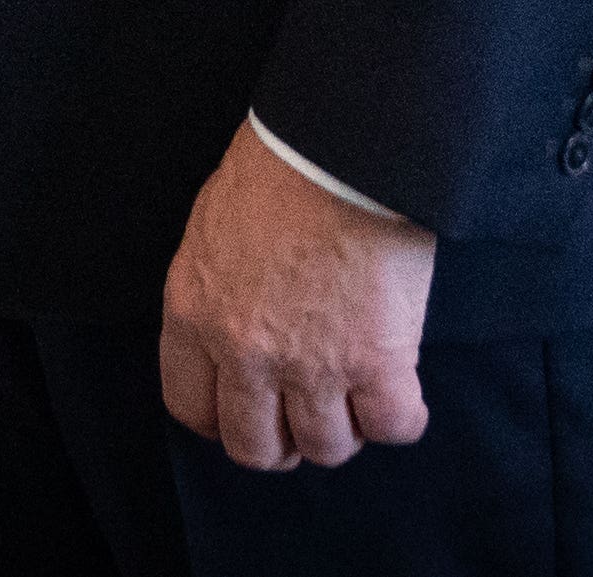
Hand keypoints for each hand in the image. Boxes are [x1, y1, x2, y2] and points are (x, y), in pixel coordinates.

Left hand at [158, 119, 436, 470]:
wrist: (341, 143)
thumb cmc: (279, 166)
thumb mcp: (213, 229)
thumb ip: (215, 292)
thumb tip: (235, 325)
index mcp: (194, 314)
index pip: (191, 408)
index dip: (222, 419)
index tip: (248, 410)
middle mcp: (245, 352)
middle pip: (254, 447)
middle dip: (281, 442)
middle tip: (305, 417)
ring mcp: (311, 363)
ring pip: (324, 448)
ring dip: (343, 429)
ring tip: (357, 395)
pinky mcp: (377, 360)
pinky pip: (392, 427)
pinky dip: (401, 417)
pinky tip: (401, 390)